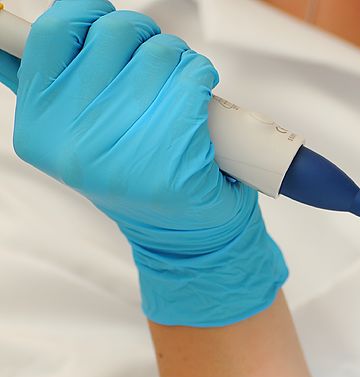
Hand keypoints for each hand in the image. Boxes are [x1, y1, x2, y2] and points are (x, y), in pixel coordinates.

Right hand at [6, 0, 286, 325]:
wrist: (182, 233)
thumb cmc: (131, 169)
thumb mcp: (72, 134)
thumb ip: (40, 85)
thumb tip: (2, 27)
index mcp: (39, 127)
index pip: (53, 32)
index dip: (87, 13)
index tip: (105, 22)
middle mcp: (73, 142)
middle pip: (116, 34)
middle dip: (144, 38)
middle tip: (156, 63)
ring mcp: (123, 154)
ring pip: (160, 53)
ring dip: (178, 59)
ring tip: (178, 88)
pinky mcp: (172, 163)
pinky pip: (193, 79)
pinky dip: (202, 76)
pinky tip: (200, 100)